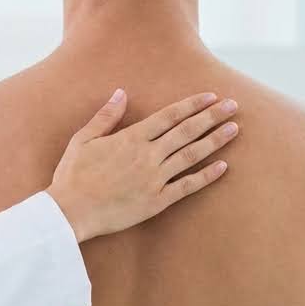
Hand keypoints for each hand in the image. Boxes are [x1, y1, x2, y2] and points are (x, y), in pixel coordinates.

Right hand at [47, 89, 238, 241]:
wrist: (70, 212)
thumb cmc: (72, 176)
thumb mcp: (82, 140)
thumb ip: (105, 116)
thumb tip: (120, 93)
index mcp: (131, 138)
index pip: (169, 116)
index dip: (192, 105)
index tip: (211, 96)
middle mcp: (147, 155)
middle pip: (187, 131)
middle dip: (212, 117)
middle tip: (233, 106)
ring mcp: (155, 179)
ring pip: (191, 155)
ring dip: (215, 141)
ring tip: (234, 129)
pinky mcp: (157, 201)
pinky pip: (187, 186)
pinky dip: (206, 176)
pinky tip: (223, 167)